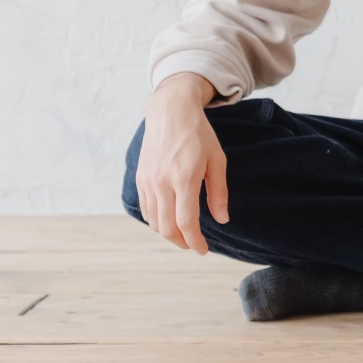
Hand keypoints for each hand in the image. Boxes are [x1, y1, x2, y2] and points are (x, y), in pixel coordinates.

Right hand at [136, 73, 228, 254]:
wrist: (170, 112)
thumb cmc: (199, 134)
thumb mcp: (217, 160)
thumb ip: (218, 192)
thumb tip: (222, 219)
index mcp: (184, 178)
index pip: (186, 222)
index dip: (195, 241)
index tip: (203, 250)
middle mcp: (162, 182)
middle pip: (167, 227)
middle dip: (181, 242)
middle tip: (194, 245)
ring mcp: (148, 181)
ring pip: (154, 221)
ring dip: (168, 233)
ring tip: (183, 235)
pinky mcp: (140, 178)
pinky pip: (146, 208)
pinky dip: (156, 220)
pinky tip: (168, 220)